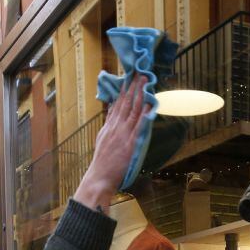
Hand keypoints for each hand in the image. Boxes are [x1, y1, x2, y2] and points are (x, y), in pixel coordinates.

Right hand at [73, 75, 148, 211]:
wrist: (99, 177)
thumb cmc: (102, 163)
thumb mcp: (102, 139)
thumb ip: (108, 125)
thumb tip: (112, 113)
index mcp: (109, 126)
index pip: (117, 103)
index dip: (123, 90)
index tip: (128, 78)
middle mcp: (115, 126)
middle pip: (125, 102)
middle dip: (132, 86)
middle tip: (139, 72)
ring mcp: (123, 133)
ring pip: (132, 109)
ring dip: (140, 94)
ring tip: (145, 81)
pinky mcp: (130, 143)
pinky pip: (139, 125)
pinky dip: (145, 113)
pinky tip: (150, 104)